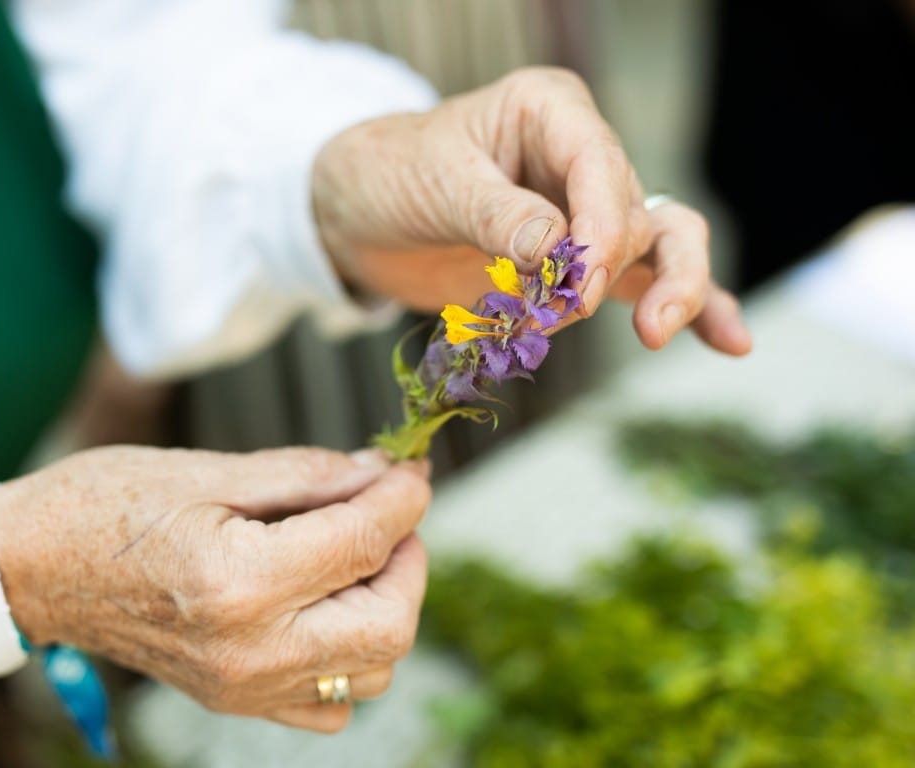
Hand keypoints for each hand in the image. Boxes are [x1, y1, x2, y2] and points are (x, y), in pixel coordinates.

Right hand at [0, 445, 429, 732]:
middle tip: (387, 513)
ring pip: (371, 670)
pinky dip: (349, 656)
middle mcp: (249, 651)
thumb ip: (308, 475)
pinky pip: (330, 703)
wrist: (31, 567)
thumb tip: (382, 471)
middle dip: (407, 560)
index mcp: (241, 582)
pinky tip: (322, 606)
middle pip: (390, 625)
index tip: (411, 470)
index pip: (365, 543)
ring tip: (354, 555)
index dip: (403, 498)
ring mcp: (242, 688)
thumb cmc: (103, 505)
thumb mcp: (208, 469)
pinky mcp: (235, 701)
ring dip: (383, 606)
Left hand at [312, 66, 751, 355]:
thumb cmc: (388, 175)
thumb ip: (498, 216)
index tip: (580, 283)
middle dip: (610, 269)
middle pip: (634, 213)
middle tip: (575, 308)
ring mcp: (584, 212)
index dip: (601, 227)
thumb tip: (558, 254)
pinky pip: (642, 282)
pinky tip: (727, 341)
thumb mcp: (435, 184)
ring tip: (653, 334)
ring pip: (659, 245)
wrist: (354, 211)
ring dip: (662, 292)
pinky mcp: (576, 265)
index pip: (601, 164)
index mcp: (548, 112)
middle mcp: (579, 156)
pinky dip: (686, 309)